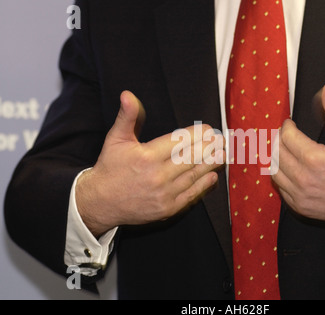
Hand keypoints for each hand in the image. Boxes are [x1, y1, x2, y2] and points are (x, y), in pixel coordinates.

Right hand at [76, 91, 224, 236]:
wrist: (101, 202)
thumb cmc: (110, 167)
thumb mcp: (115, 139)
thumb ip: (127, 117)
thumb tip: (128, 95)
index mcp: (147, 156)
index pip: (180, 141)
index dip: (198, 133)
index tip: (208, 128)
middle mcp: (157, 175)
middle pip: (191, 157)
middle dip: (209, 147)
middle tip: (221, 139)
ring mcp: (164, 194)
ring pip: (194, 175)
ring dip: (211, 164)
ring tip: (223, 153)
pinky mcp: (167, 208)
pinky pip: (190, 195)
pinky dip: (203, 185)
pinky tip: (212, 175)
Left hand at [272, 83, 324, 227]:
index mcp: (314, 159)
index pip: (287, 137)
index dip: (286, 127)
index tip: (289, 124)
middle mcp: (303, 178)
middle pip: (277, 153)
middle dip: (279, 140)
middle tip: (287, 135)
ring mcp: (300, 195)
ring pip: (274, 171)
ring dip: (276, 158)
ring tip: (285, 151)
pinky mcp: (299, 207)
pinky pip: (280, 188)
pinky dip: (281, 177)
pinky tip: (290, 169)